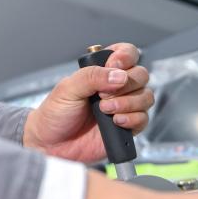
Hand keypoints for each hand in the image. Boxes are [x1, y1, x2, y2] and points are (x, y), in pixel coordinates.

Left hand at [22, 43, 152, 162]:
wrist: (51, 145)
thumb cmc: (55, 113)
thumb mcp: (68, 88)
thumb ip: (91, 77)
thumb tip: (119, 75)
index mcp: (101, 71)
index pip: (126, 53)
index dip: (126, 56)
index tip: (114, 65)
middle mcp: (115, 87)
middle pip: (141, 75)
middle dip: (126, 84)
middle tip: (103, 95)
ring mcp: (123, 106)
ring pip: (146, 96)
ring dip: (128, 103)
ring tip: (105, 110)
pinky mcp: (127, 127)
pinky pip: (144, 119)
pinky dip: (133, 119)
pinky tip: (116, 121)